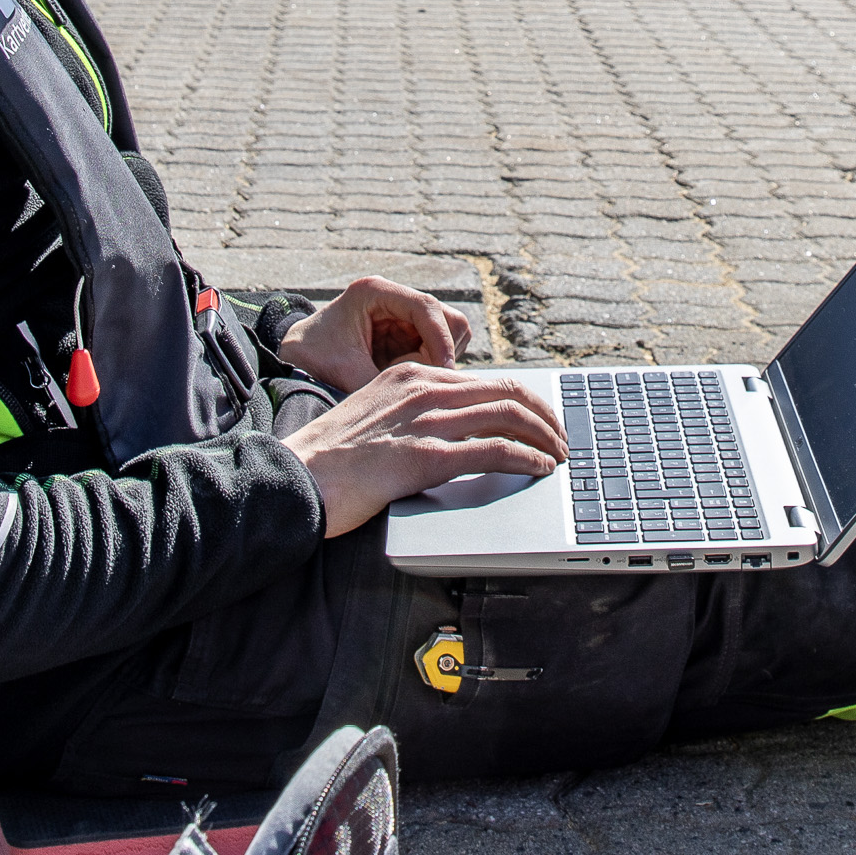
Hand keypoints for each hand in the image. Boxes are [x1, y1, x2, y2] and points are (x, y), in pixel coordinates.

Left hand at [276, 276, 475, 393]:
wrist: (294, 359)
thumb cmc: (312, 359)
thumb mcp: (345, 373)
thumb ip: (385, 383)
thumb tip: (424, 400)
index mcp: (375, 292)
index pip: (426, 307)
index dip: (440, 340)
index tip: (443, 371)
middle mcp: (394, 298)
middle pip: (448, 317)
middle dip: (444, 351)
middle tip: (428, 381)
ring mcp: (403, 316)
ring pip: (450, 333)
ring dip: (441, 359)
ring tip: (412, 381)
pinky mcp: (407, 334)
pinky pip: (438, 348)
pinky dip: (434, 366)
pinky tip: (411, 381)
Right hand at [283, 362, 565, 536]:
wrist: (294, 478)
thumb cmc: (328, 459)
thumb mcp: (374, 417)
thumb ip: (412, 415)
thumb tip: (454, 432)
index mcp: (410, 376)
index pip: (484, 380)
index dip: (522, 399)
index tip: (539, 418)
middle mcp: (422, 389)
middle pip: (507, 391)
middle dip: (544, 414)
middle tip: (561, 437)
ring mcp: (425, 421)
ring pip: (508, 415)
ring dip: (545, 436)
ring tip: (559, 455)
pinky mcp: (425, 457)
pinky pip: (494, 451)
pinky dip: (527, 458)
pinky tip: (540, 469)